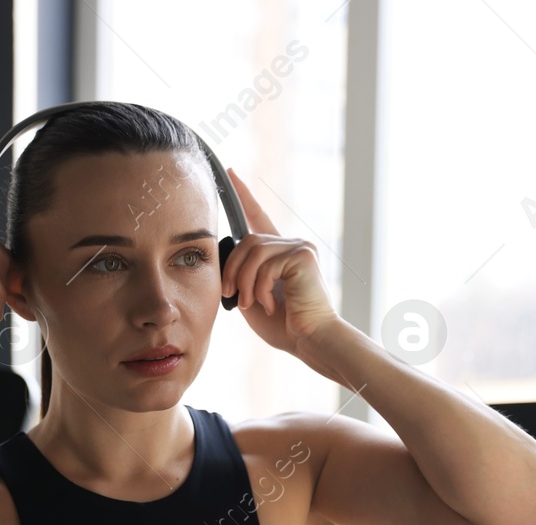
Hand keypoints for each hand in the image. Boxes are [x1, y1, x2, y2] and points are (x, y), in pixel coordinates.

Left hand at [221, 168, 340, 355]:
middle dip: (233, 269)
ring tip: (251, 304)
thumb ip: (242, 274)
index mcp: (280, 253)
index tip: (230, 173)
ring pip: (253, 251)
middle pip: (247, 240)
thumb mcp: (252, 296)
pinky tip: (269, 304)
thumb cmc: (284, 325)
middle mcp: (292, 244)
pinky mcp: (303, 255)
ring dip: (245, 282)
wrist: (311, 340)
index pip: (258, 216)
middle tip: (231, 295)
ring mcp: (300, 247)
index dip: (243, 195)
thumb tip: (225, 260)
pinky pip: (266, 264)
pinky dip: (261, 288)